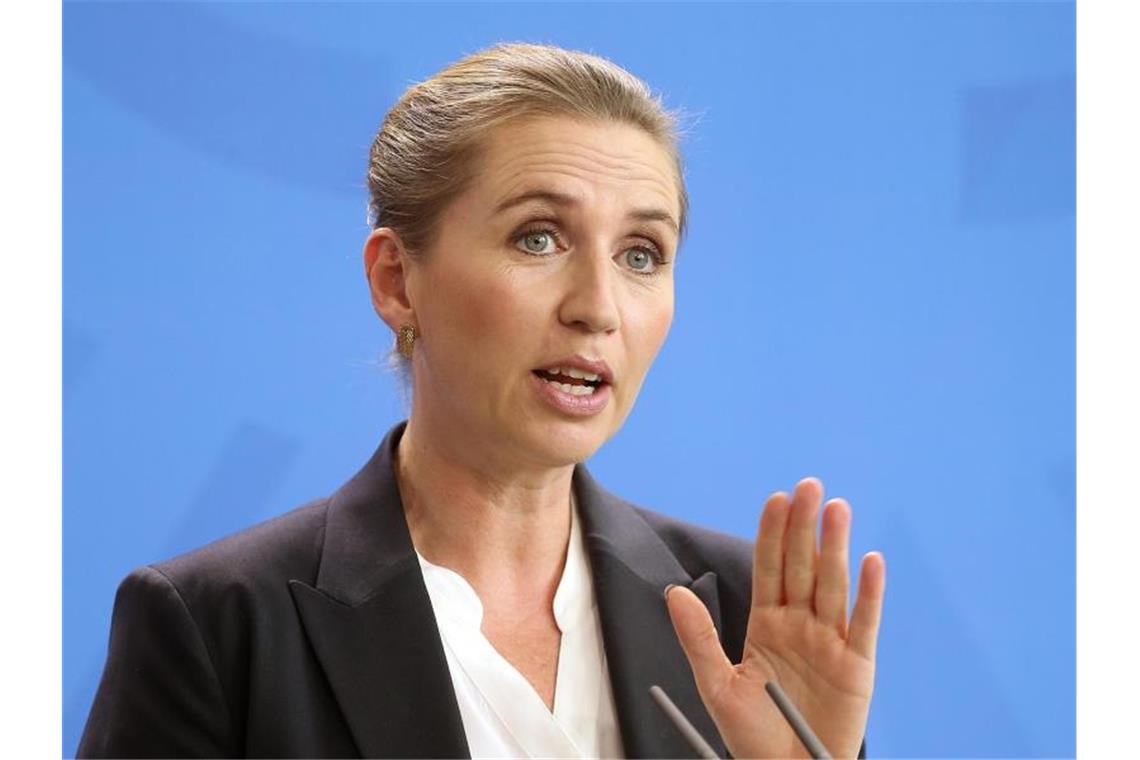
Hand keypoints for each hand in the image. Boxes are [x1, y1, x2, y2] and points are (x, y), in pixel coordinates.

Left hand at [666, 478, 884, 758]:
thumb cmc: (751, 736)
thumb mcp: (716, 685)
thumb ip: (699, 638)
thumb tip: (674, 593)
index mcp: (767, 623)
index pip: (769, 568)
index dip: (772, 533)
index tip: (775, 498)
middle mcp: (800, 625)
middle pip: (803, 566)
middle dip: (804, 526)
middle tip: (808, 486)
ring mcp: (830, 642)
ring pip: (833, 585)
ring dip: (835, 546)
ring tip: (836, 508)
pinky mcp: (856, 666)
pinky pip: (863, 624)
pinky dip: (869, 593)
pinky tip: (871, 561)